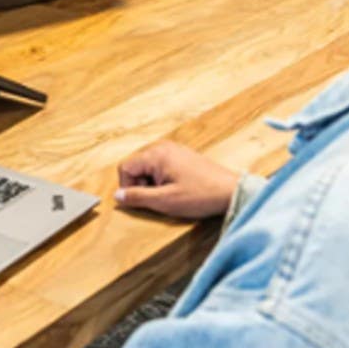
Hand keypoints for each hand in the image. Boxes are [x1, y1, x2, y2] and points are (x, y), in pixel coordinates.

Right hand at [114, 139, 237, 219]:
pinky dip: (162, 179)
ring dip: (152, 183)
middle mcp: (163, 146)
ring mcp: (174, 150)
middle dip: (140, 184)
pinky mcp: (182, 156)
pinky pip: (160, 166)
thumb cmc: (201, 195)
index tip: (143, 199)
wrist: (231, 192)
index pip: (125, 167)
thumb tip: (117, 196)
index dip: (128, 186)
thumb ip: (137, 197)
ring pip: (148, 167)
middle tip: (158, 198)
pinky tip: (177, 189)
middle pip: (135, 165)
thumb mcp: (165, 201)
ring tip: (169, 194)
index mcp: (157, 154)